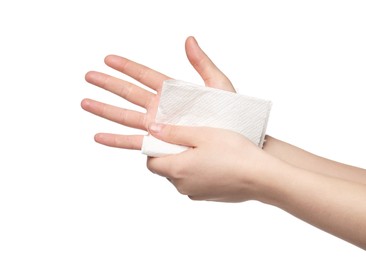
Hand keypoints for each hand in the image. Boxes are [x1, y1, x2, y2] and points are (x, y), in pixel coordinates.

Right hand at [81, 36, 234, 149]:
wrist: (234, 141)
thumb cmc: (230, 114)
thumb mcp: (218, 84)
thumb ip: (202, 63)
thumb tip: (189, 40)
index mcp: (173, 92)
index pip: (145, 75)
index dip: (126, 67)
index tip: (108, 59)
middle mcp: (161, 108)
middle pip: (129, 93)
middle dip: (109, 85)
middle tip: (89, 76)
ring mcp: (158, 126)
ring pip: (125, 116)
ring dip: (105, 110)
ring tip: (85, 102)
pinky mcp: (158, 143)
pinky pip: (133, 142)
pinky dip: (116, 140)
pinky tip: (99, 136)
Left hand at [146, 123, 277, 201]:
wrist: (262, 177)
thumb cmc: (234, 152)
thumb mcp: (202, 134)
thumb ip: (174, 132)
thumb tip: (152, 129)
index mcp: (177, 170)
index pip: (151, 163)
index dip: (155, 149)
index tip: (168, 137)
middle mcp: (183, 186)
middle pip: (166, 169)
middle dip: (172, 154)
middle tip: (189, 138)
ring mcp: (196, 193)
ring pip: (182, 176)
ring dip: (187, 162)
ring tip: (205, 148)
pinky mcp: (209, 197)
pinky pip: (196, 182)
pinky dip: (199, 171)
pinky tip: (215, 160)